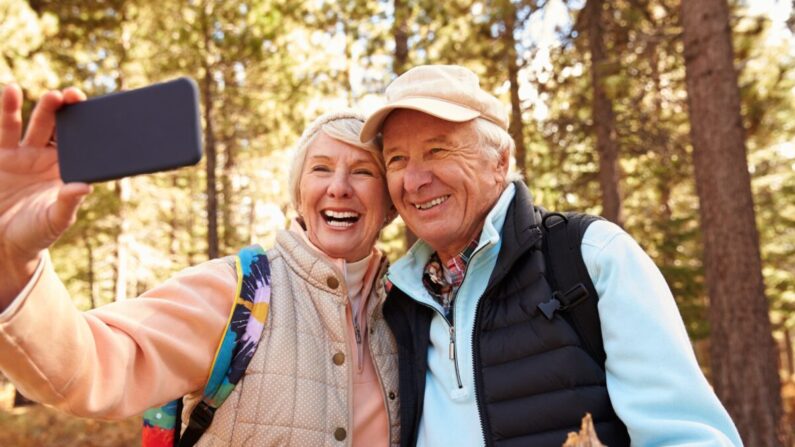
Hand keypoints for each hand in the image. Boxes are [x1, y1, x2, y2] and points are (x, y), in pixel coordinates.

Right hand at [0, 84, 90, 305]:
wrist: (4, 242)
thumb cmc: (36, 233)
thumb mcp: (55, 221)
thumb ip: (68, 203)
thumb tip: (85, 186)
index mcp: (69, 172)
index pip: (83, 145)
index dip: (89, 129)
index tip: (96, 113)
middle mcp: (49, 159)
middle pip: (61, 129)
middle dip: (68, 111)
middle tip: (73, 96)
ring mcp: (26, 155)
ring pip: (35, 124)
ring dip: (43, 108)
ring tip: (51, 95)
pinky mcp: (3, 155)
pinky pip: (7, 129)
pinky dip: (9, 109)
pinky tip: (12, 90)